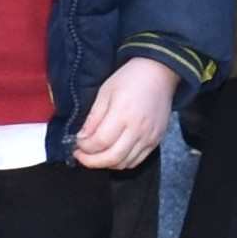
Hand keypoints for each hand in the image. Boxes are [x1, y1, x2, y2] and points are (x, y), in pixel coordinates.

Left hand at [68, 55, 183, 173]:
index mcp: (122, 114)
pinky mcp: (155, 141)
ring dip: (106, 163)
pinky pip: (137, 161)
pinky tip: (113, 153)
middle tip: (81, 155)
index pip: (99, 142)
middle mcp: (137, 129)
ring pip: (124, 163)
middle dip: (91, 161)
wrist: (159, 73)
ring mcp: (149, 137)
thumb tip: (82, 138)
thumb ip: (93, 118)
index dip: (84, 147)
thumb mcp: (105, 92)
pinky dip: (122, 162)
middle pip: (112, 158)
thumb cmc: (131, 78)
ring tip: (96, 154)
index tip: (77, 144)